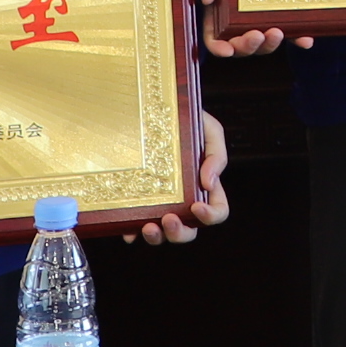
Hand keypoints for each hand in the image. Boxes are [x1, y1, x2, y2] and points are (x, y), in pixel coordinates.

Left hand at [121, 112, 229, 242]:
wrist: (154, 109)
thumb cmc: (186, 121)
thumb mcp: (209, 130)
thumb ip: (217, 154)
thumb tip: (209, 183)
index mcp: (205, 186)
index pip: (217, 210)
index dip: (211, 215)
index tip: (197, 206)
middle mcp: (184, 200)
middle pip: (190, 230)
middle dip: (180, 232)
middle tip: (169, 219)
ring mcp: (161, 202)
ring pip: (164, 232)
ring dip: (158, 237)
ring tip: (148, 227)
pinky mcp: (139, 200)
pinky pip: (136, 224)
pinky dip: (133, 232)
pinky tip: (128, 231)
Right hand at [193, 0, 301, 53]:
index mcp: (218, 15)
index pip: (215, 39)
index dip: (220, 48)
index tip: (228, 50)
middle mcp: (239, 23)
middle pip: (242, 46)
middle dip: (249, 46)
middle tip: (257, 35)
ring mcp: (261, 20)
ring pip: (265, 44)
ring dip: (271, 45)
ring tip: (277, 32)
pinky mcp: (281, 15)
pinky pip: (290, 31)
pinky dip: (298, 38)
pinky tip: (304, 39)